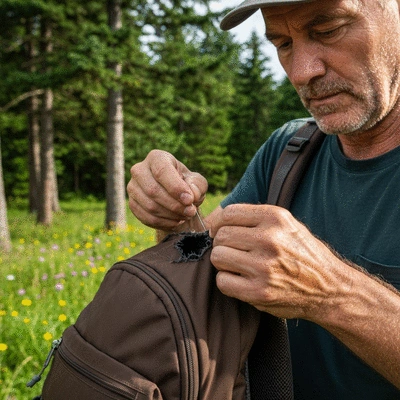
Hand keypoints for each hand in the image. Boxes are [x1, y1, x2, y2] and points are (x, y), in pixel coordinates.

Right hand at [127, 150, 207, 230]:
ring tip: (185, 216)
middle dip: (174, 205)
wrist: (175, 195)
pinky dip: (163, 223)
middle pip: (153, 190)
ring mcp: (133, 187)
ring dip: (170, 215)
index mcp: (156, 158)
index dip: (175, 187)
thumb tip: (191, 194)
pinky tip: (175, 222)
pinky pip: (145, 217)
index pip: (161, 171)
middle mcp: (139, 170)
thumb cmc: (187, 184)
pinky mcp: (132, 203)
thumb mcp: (197, 182)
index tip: (189, 200)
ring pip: (149, 206)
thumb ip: (197, 186)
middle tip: (190, 211)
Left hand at [210, 204, 351, 321]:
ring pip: (218, 257)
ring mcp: (264, 266)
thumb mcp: (287, 225)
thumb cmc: (303, 254)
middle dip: (223, 244)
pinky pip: (222, 281)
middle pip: (221, 236)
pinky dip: (227, 282)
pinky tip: (241, 281)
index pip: (229, 213)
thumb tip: (214, 221)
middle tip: (234, 252)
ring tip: (239, 266)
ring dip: (224, 263)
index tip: (222, 232)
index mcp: (276, 218)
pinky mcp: (259, 292)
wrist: (330, 289)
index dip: (220, 223)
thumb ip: (255, 219)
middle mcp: (270, 239)